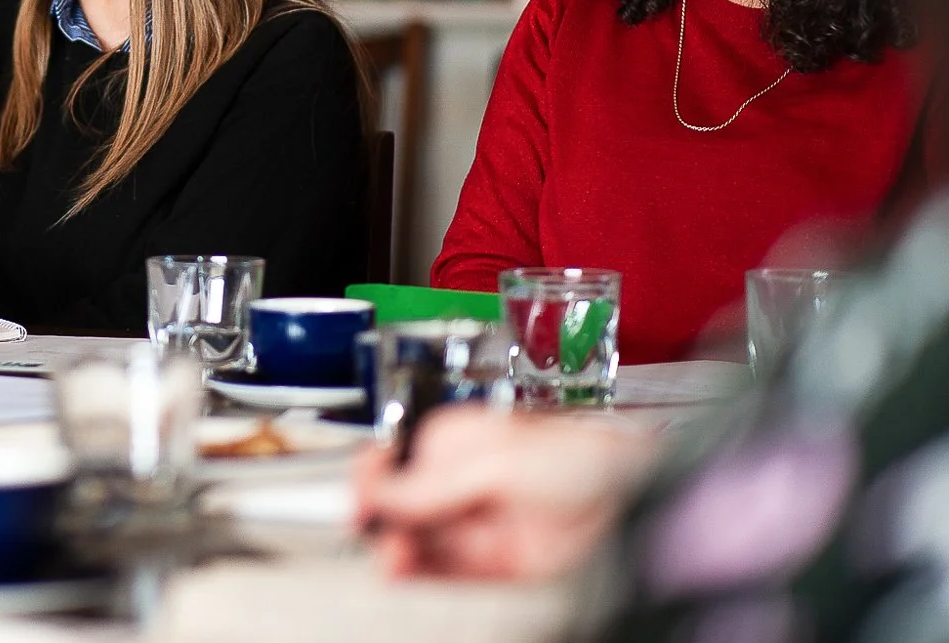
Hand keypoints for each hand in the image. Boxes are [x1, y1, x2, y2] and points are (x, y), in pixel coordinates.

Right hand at [352, 406, 657, 581]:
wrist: (651, 504)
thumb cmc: (599, 457)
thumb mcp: (502, 458)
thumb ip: (436, 480)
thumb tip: (382, 492)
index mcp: (469, 438)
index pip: (403, 455)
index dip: (377, 471)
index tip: (359, 487)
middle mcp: (474, 481)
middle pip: (407, 501)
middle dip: (384, 511)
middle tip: (366, 521)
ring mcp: (487, 525)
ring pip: (422, 539)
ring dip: (398, 544)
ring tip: (391, 551)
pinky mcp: (501, 568)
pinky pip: (447, 571)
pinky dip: (420, 570)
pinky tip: (405, 566)